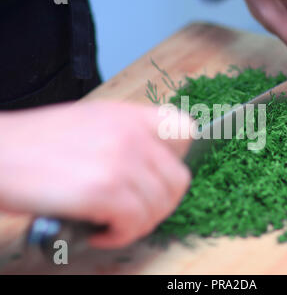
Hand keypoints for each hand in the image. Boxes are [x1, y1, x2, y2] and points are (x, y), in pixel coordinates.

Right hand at [0, 102, 191, 247]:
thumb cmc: (38, 142)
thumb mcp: (93, 123)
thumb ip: (129, 137)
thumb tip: (154, 166)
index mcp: (130, 115)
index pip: (185, 131)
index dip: (175, 160)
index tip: (155, 176)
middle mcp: (132, 134)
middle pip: (178, 180)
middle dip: (159, 204)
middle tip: (134, 212)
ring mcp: (121, 161)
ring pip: (160, 206)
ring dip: (138, 224)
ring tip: (112, 223)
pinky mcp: (104, 191)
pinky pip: (135, 223)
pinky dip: (120, 235)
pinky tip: (99, 231)